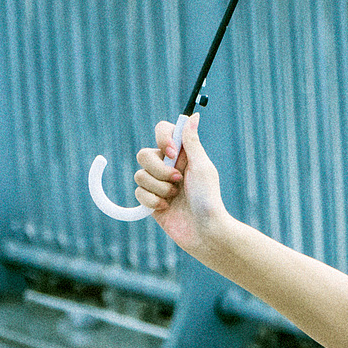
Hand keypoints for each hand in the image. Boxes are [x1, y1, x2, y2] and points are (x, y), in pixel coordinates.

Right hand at [134, 114, 224, 254]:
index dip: (163, 138)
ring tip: (174, 197)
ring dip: (158, 187)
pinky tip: (165, 208)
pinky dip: (151, 200)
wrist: (204, 231)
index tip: (172, 151)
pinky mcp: (151, 202)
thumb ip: (192, 142)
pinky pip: (138, 193)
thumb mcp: (202, 166)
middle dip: (158, 169)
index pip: (163, 132)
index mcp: (182, 155)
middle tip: (178, 181)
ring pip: (139, 175)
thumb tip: (194, 116)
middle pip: (144, 154)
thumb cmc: (208, 198)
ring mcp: (158, 184)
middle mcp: (168, 167)